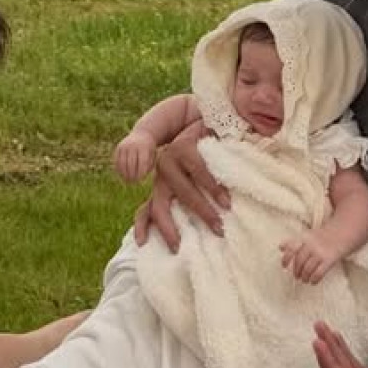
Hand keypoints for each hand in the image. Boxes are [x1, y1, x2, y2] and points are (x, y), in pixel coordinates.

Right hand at [113, 133, 156, 181]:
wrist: (142, 134)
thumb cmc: (149, 149)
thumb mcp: (153, 155)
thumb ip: (148, 166)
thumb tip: (141, 176)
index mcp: (144, 147)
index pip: (142, 163)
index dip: (141, 173)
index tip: (141, 180)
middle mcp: (133, 145)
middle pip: (131, 164)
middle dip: (132, 175)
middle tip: (133, 183)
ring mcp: (124, 146)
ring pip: (122, 163)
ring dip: (124, 174)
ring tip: (128, 181)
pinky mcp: (118, 147)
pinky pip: (117, 161)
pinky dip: (119, 169)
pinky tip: (123, 175)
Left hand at [130, 119, 227, 250]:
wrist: (215, 121)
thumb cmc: (211, 157)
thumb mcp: (196, 181)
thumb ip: (193, 199)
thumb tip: (200, 233)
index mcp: (163, 184)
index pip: (147, 208)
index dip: (142, 226)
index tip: (142, 244)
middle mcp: (162, 172)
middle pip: (159, 206)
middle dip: (168, 229)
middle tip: (179, 247)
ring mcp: (171, 157)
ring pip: (183, 192)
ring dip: (202, 211)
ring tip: (218, 226)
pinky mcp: (185, 145)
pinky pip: (199, 173)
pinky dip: (214, 189)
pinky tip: (225, 200)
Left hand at [281, 234, 333, 284]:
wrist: (342, 234)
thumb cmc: (322, 237)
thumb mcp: (307, 235)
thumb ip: (294, 241)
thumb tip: (280, 248)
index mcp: (304, 238)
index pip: (291, 248)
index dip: (286, 258)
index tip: (284, 266)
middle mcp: (311, 245)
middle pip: (299, 261)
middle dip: (296, 271)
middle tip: (297, 276)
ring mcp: (320, 253)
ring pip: (307, 269)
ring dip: (304, 277)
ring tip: (304, 280)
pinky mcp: (329, 260)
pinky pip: (318, 273)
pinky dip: (314, 280)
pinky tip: (313, 282)